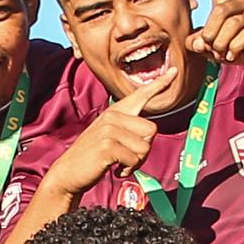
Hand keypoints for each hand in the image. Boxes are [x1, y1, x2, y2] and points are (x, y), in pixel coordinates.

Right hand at [44, 68, 175, 195]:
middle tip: (127, 156)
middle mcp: (113, 116)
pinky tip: (115, 169)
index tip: (175, 71)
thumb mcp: (112, 136)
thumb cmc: (96, 156)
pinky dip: (128, 169)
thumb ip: (130, 128)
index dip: (159, 83)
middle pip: (152, 130)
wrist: (69, 172)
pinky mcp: (107, 145)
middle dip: (144, 149)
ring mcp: (109, 129)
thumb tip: (150, 131)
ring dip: (136, 161)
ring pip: (145, 147)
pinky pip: (134, 159)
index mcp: (116, 111)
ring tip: (119, 162)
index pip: (141, 94)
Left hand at [187, 0, 243, 64]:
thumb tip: (197, 43)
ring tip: (222, 54)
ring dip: (221, 45)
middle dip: (210, 34)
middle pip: (218, 11)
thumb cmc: (233, 45)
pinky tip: (234, 56)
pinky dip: (233, 50)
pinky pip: (243, 38)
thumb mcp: (211, 44)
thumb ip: (197, 42)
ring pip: (230, 27)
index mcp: (225, 0)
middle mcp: (241, 2)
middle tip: (211, 47)